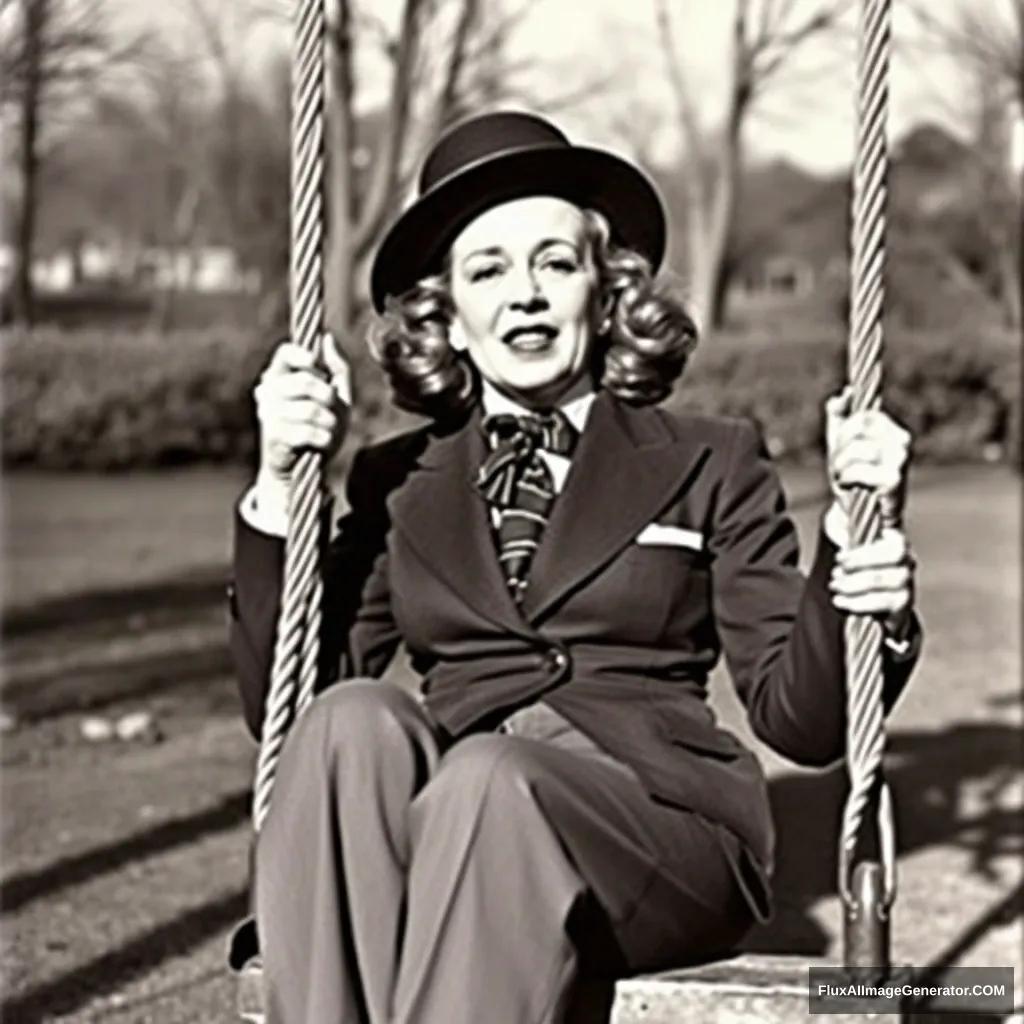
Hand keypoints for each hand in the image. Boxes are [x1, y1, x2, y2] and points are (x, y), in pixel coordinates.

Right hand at [253, 332, 351, 490]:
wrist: (301, 469)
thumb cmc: (319, 427)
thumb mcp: (337, 397)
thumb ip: (336, 368)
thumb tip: (327, 337)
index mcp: (280, 376)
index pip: (286, 353)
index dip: (305, 357)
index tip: (320, 370)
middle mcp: (268, 392)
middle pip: (304, 382)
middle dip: (329, 398)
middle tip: (332, 410)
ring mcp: (268, 414)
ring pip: (310, 410)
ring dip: (330, 423)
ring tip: (328, 431)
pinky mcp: (273, 436)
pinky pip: (308, 431)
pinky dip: (324, 439)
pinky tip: (322, 443)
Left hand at [825, 386, 910, 528]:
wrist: (862, 511)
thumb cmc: (853, 474)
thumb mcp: (841, 443)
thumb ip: (839, 415)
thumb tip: (842, 395)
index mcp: (889, 428)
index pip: (861, 415)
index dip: (843, 431)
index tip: (839, 448)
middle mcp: (900, 440)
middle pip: (859, 427)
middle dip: (840, 448)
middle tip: (839, 467)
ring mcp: (900, 459)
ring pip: (858, 448)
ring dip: (841, 466)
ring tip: (845, 477)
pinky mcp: (895, 480)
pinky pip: (861, 469)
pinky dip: (849, 478)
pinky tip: (851, 485)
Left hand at [829, 528, 915, 638]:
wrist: (863, 597)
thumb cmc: (852, 559)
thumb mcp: (844, 534)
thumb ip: (845, 522)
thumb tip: (842, 507)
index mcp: (895, 539)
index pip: (894, 538)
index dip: (867, 549)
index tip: (839, 557)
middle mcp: (907, 560)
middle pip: (894, 556)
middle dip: (861, 563)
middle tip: (835, 572)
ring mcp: (908, 583)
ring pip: (887, 580)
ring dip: (855, 584)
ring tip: (835, 586)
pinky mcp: (902, 605)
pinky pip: (883, 603)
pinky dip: (857, 603)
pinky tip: (839, 600)